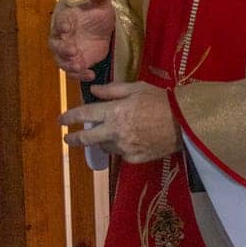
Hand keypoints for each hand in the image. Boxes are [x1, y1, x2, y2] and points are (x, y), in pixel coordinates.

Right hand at [49, 0, 114, 78]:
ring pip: (61, 60)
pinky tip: (90, 75)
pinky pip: (73, 71)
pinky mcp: (75, 62)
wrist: (102, 31)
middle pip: (55, 44)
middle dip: (62, 49)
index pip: (60, 22)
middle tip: (72, 51)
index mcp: (66, 20)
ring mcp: (67, 51)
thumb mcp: (102, 6)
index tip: (66, 28)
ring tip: (80, 67)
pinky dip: (79, 75)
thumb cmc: (97, 16)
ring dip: (69, 65)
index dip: (61, 24)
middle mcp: (62, 37)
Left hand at [59, 82, 179, 162]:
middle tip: (67, 139)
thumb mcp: (136, 88)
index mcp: (114, 111)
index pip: (84, 115)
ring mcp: (124, 147)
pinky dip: (119, 147)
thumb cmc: (160, 100)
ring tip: (109, 134)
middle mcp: (115, 131)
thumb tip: (92, 90)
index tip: (61, 120)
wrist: (184, 122)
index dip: (70, 117)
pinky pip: (120, 153)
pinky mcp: (133, 158)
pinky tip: (128, 140)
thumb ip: (112, 90)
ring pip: (104, 146)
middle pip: (86, 138)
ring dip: (101, 140)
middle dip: (73, 138)